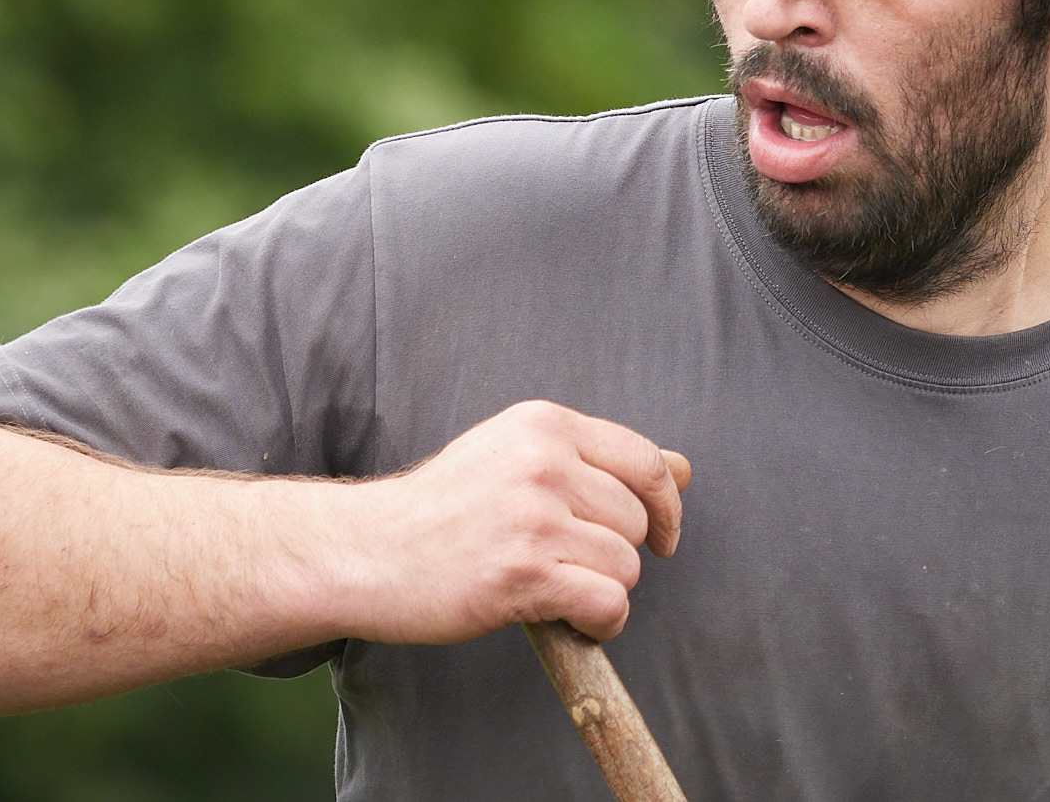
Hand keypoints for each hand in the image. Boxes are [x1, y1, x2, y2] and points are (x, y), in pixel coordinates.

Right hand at [337, 400, 690, 644]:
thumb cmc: (443, 509)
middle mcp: (542, 462)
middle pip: (637, 519)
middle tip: (567, 564)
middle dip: (615, 552)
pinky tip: (570, 621)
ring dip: (602, 590)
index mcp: (543, 424)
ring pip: (625, 566)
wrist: (367, 550)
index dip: (667, 504)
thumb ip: (597, 461)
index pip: (645, 460)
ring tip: (556, 590)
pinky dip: (600, 624)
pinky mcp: (522, 574)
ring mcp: (532, 518)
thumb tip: (683, 468)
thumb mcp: (515, 456)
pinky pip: (607, 603)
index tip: (660, 535)